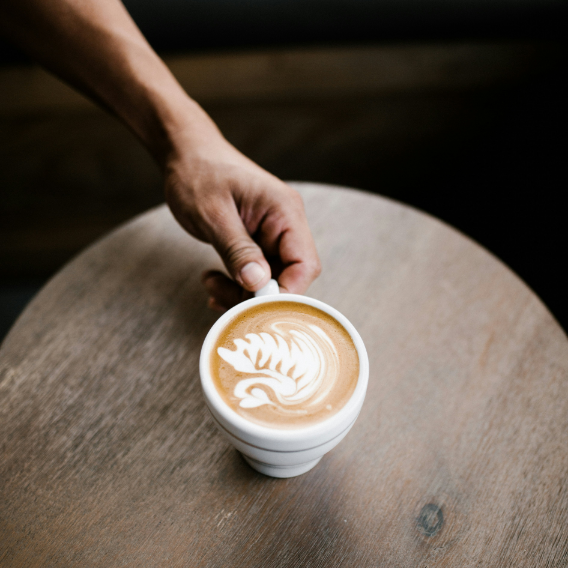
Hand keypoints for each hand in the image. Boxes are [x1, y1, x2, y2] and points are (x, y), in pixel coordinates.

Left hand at [163, 127, 320, 310]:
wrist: (186, 153)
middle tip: (220, 298)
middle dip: (256, 296)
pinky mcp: (258, 240)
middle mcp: (285, 223)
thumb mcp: (213, 215)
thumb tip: (258, 285)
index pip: (304, 264)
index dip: (285, 293)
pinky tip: (214, 281)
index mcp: (285, 211)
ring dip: (242, 291)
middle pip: (289, 276)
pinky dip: (237, 283)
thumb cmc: (198, 174)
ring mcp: (272, 233)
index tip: (253, 307)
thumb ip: (238, 250)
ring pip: (270, 279)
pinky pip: (256, 272)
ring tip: (210, 284)